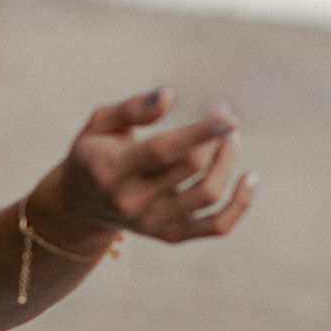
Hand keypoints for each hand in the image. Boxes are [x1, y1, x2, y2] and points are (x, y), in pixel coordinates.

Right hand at [54, 87, 255, 243]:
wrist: (80, 205)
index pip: (162, 150)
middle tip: (222, 113)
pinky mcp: (170, 235)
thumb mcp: (100, 123)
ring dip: (228, 162)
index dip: (199, 132)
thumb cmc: (95, 152)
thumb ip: (132, 108)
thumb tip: (168, 94)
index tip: (227, 116)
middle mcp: (131, 201)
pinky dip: (241, 204)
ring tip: (231, 141)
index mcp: (111, 169)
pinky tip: (250, 178)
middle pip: (191, 167)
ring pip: (208, 194)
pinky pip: (217, 226)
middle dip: (215, 137)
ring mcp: (153, 222)